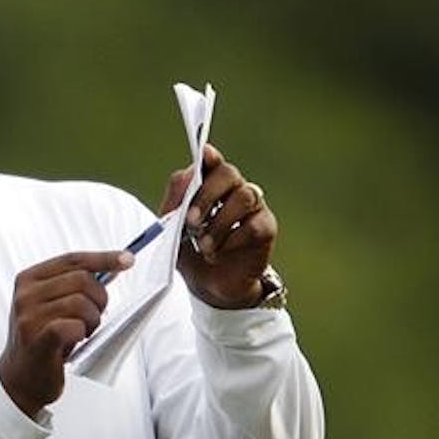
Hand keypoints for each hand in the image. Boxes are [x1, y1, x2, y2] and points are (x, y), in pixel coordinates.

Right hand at [0, 251, 131, 417]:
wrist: (19, 377)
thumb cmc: (41, 339)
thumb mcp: (50, 305)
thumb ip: (73, 285)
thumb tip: (112, 267)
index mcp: (29, 278)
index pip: (72, 259)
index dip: (103, 258)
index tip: (128, 259)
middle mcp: (25, 293)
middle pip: (82, 279)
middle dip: (99, 299)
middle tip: (94, 317)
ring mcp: (28, 316)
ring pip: (81, 303)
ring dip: (91, 320)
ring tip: (82, 332)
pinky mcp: (37, 340)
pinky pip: (73, 326)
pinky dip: (81, 333)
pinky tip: (75, 341)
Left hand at [159, 143, 277, 307]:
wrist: (207, 285)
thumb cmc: (189, 251)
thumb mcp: (172, 228)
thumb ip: (175, 201)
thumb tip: (188, 176)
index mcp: (209, 185)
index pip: (212, 162)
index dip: (210, 156)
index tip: (204, 153)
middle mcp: (234, 190)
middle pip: (229, 173)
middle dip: (207, 194)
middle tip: (191, 221)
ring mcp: (254, 208)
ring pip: (244, 196)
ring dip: (219, 222)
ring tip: (203, 245)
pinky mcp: (265, 228)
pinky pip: (254, 225)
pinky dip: (232, 240)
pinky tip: (219, 253)